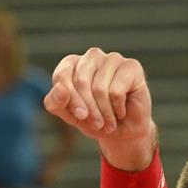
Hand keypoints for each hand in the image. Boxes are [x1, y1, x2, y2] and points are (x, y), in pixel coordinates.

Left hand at [45, 48, 154, 168]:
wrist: (123, 131)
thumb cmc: (94, 120)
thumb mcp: (69, 115)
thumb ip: (56, 103)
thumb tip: (59, 88)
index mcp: (72, 63)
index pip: (62, 75)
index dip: (70, 99)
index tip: (79, 116)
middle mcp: (92, 56)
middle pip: (81, 81)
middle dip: (88, 108)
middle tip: (97, 125)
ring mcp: (112, 58)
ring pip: (99, 88)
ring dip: (104, 112)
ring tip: (108, 122)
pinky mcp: (131, 66)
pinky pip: (117, 91)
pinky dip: (118, 108)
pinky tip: (121, 111)